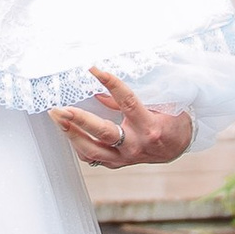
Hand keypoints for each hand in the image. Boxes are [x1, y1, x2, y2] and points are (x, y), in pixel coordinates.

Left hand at [53, 68, 193, 172]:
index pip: (127, 102)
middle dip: (79, 120)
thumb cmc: (171, 122)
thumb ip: (128, 102)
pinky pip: (92, 157)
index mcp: (149, 127)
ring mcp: (125, 158)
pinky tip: (68, 132)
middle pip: (102, 132)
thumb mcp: (160, 105)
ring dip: (71, 133)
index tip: (94, 69)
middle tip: (60, 109)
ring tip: (57, 118)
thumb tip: (98, 95)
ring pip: (92, 150)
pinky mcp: (118, 164)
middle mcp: (135, 145)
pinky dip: (78, 144)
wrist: (177, 148)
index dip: (111, 84)